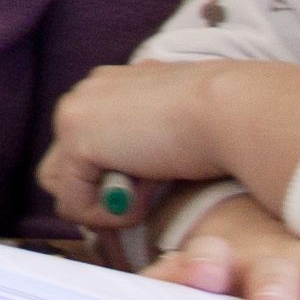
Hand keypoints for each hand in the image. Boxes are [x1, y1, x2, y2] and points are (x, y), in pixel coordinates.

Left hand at [39, 60, 299, 229]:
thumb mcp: (185, 129)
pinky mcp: (76, 140)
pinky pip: (74, 202)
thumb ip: (153, 144)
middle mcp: (90, 92)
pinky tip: (148, 195)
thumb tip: (139, 176)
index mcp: (117, 85)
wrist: (236, 109)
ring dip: (104, 203)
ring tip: (150, 193)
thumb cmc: (229, 122)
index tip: (158, 184)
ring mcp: (76, 113)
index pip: (91, 141)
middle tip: (153, 193)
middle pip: (66, 164)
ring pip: (63, 185)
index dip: (117, 175)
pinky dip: (111, 214)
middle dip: (102, 190)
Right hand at [133, 189, 299, 299]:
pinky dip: (161, 280)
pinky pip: (167, 270)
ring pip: (217, 257)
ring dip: (211, 265)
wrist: (251, 222)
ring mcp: (225, 257)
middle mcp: (276, 261)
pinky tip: (153, 286)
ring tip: (203, 277)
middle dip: (277, 287)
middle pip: (282, 271)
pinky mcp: (181, 263)